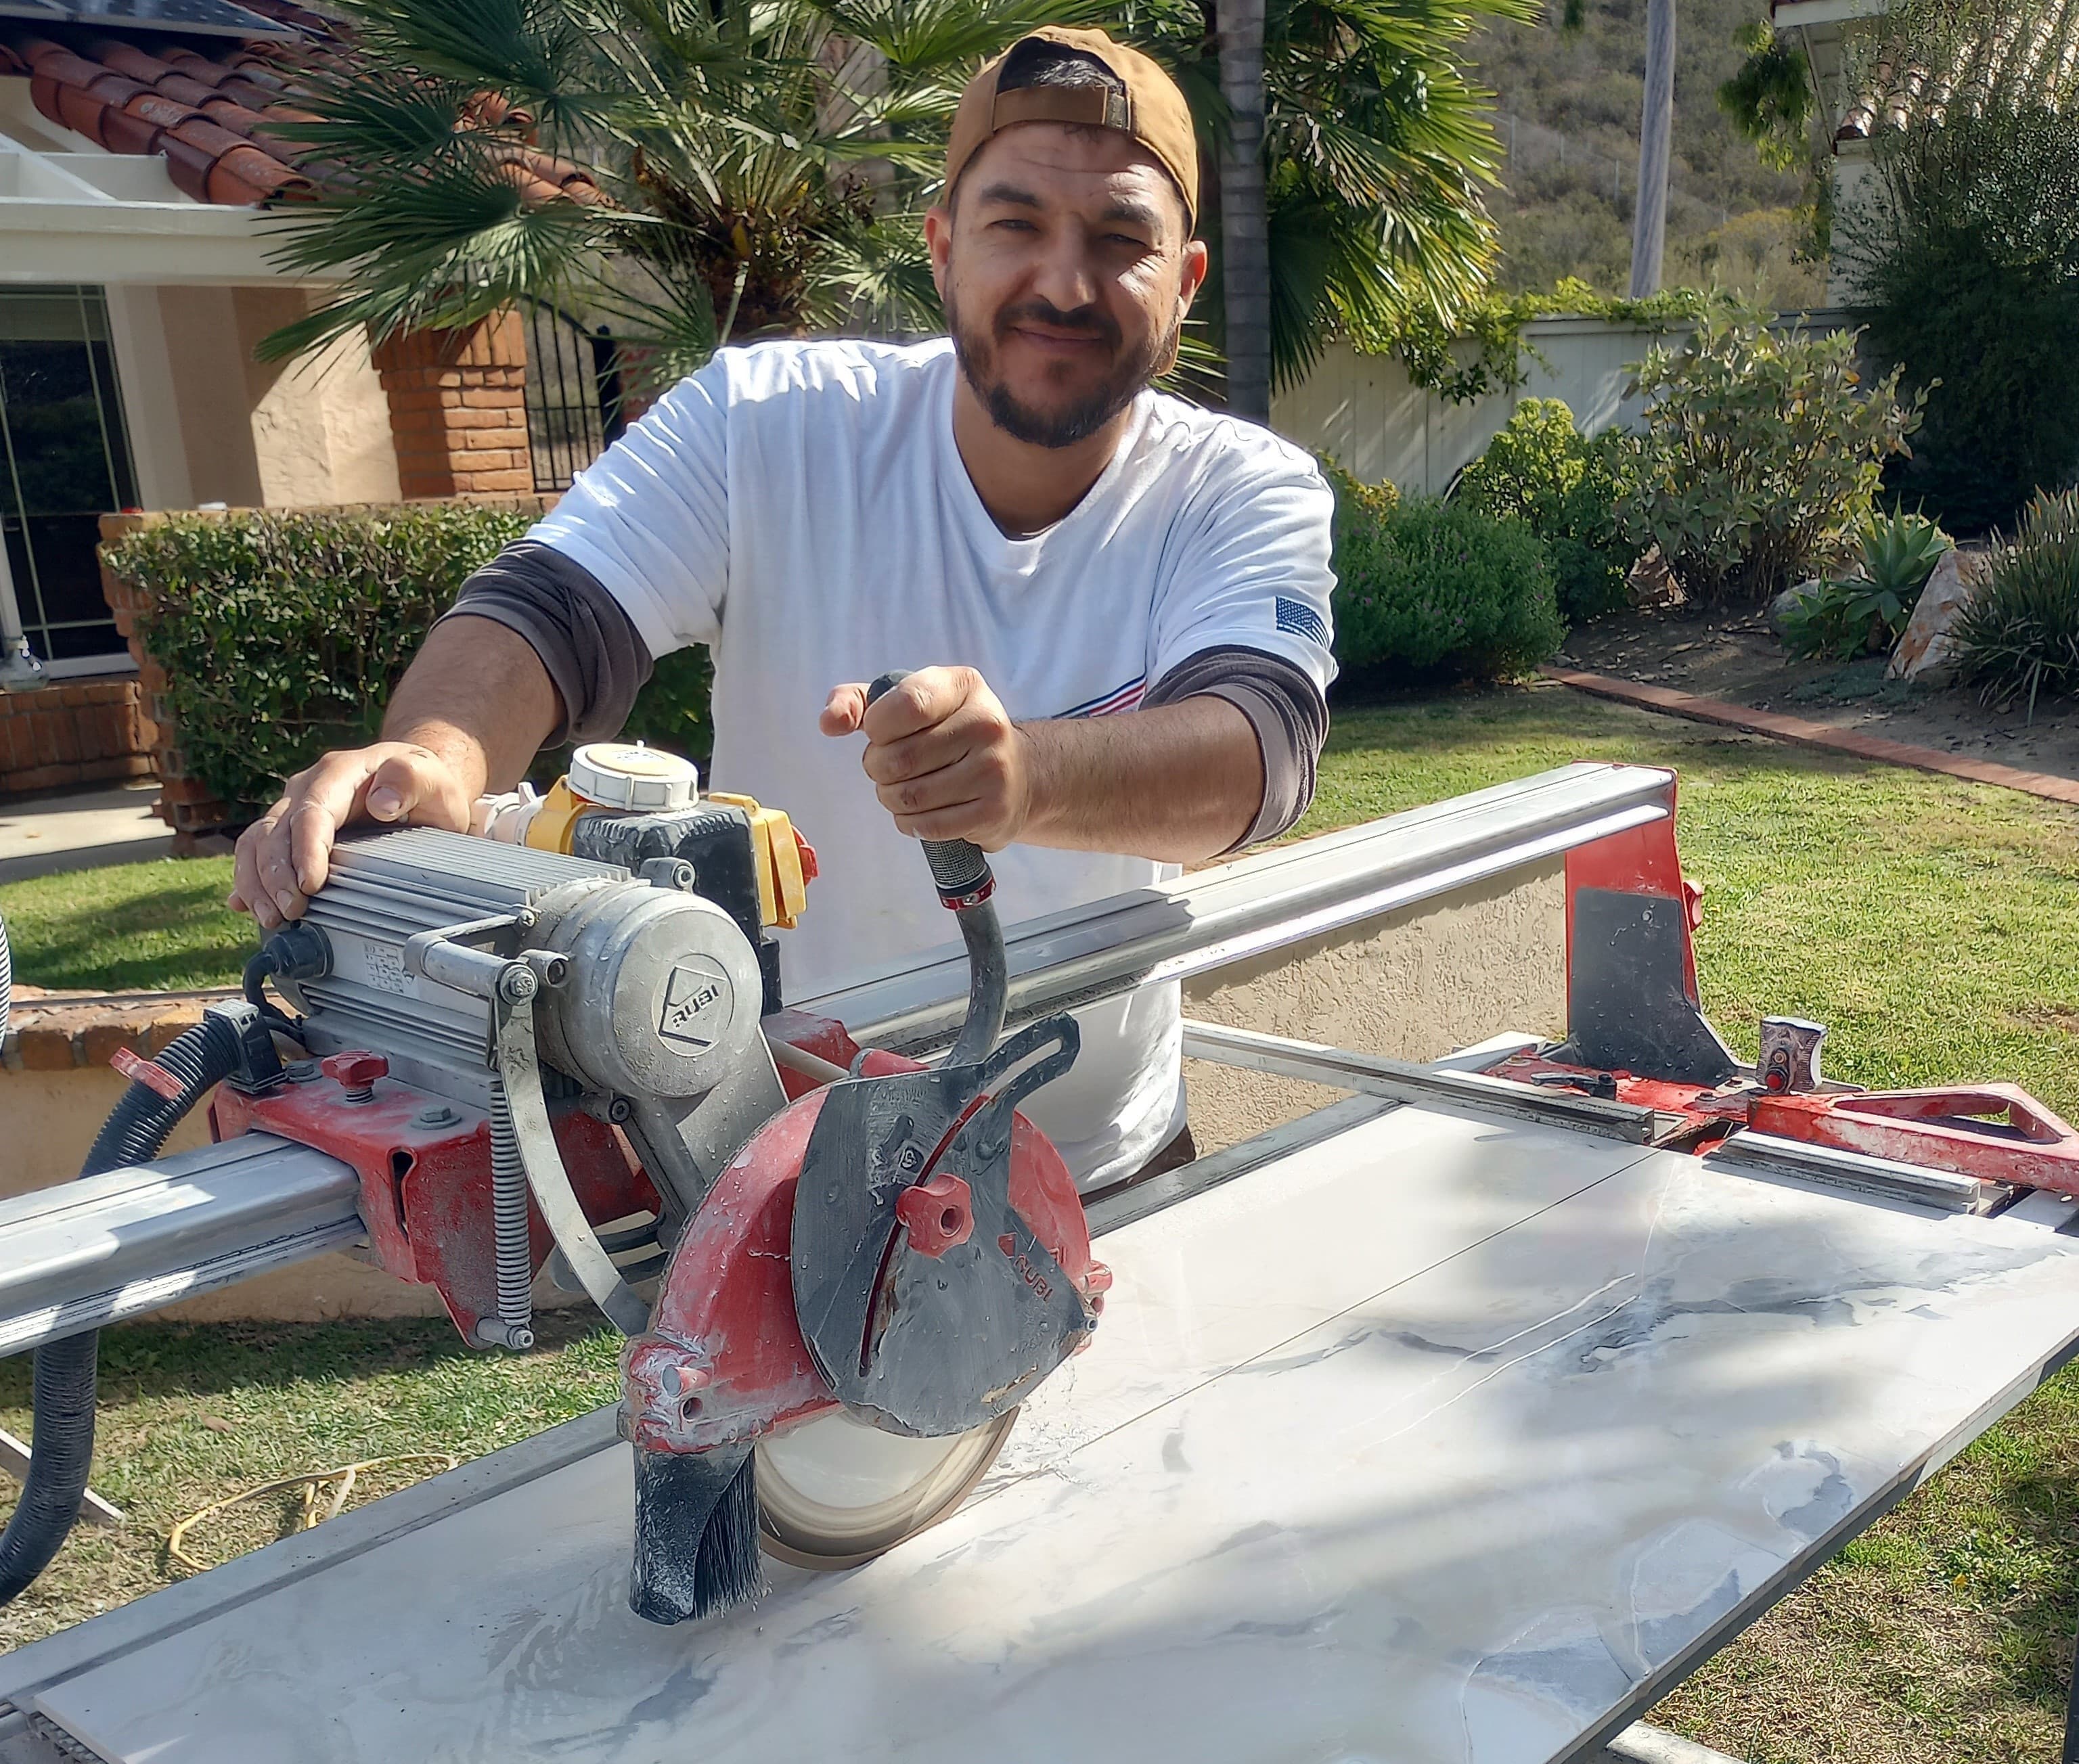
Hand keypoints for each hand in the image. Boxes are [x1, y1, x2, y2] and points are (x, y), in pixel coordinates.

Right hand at [230, 742, 475, 928]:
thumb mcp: (432, 778)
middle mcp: (306, 789)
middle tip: (290, 913)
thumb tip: (381, 804)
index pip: (312, 812)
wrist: (417, 784)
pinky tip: (244, 905)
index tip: (311, 885)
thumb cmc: (426, 784)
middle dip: (277, 875)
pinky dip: (249, 879)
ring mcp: (293, 809)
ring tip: (271, 917)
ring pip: (257, 843)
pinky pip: (256, 852)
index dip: (306, 850)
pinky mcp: (288, 832)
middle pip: (275, 831)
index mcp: (338, 773)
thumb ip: (411, 780)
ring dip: (257, 882)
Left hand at [820, 666, 1037, 849]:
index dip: (877, 726)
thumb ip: (858, 702)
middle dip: (878, 768)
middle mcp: (985, 723)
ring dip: (891, 798)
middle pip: (899, 758)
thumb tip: (829, 723)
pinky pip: (927, 826)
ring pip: (909, 796)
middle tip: (888, 768)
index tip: (880, 733)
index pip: (906, 704)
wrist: (1019, 773)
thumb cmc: (948, 733)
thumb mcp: (908, 701)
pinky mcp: (993, 811)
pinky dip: (910, 823)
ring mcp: (993, 770)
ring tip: (903, 788)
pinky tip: (920, 811)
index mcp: (962, 686)